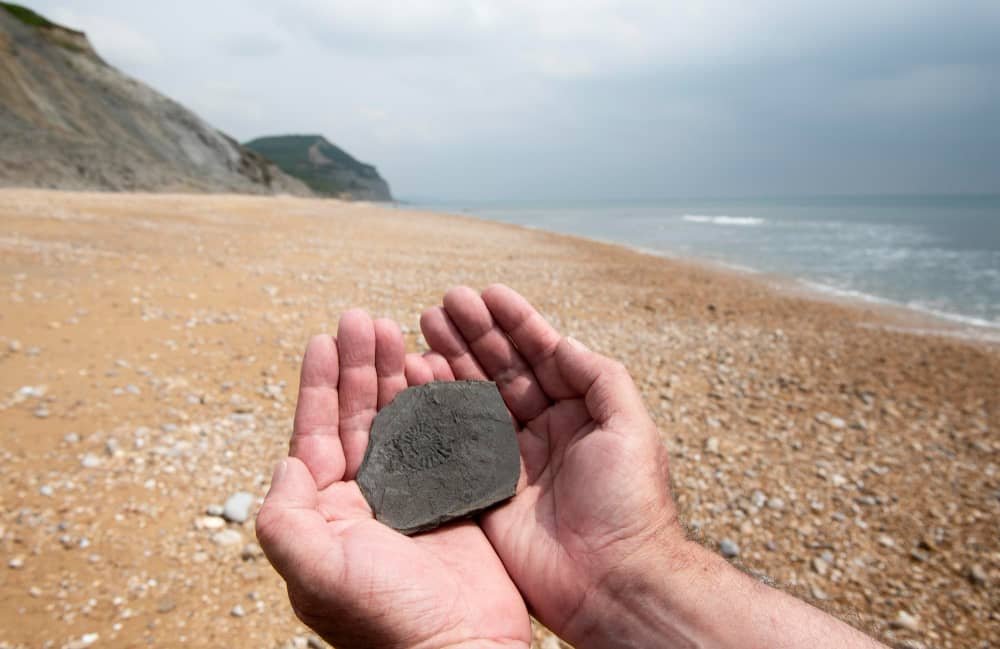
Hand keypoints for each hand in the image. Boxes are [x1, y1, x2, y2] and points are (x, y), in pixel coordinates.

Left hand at [256, 310, 530, 648]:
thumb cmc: (389, 622)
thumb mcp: (319, 574)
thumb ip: (287, 520)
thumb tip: (285, 464)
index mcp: (328, 512)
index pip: (316, 434)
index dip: (319, 385)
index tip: (324, 338)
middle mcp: (366, 499)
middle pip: (358, 416)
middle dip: (360, 367)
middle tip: (366, 321)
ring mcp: (411, 496)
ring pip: (399, 420)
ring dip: (395, 377)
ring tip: (399, 333)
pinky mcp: (453, 497)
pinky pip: (443, 437)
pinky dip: (439, 402)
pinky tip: (438, 373)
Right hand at [418, 285, 687, 645]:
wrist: (611, 580)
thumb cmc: (630, 502)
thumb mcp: (630, 426)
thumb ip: (599, 377)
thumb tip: (561, 340)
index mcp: (580, 411)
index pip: (542, 355)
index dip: (515, 323)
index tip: (487, 293)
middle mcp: (544, 429)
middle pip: (502, 370)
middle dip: (474, 334)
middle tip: (443, 303)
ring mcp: (512, 459)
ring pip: (475, 398)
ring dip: (451, 360)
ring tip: (423, 326)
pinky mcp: (485, 489)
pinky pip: (455, 441)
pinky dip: (436, 408)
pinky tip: (418, 377)